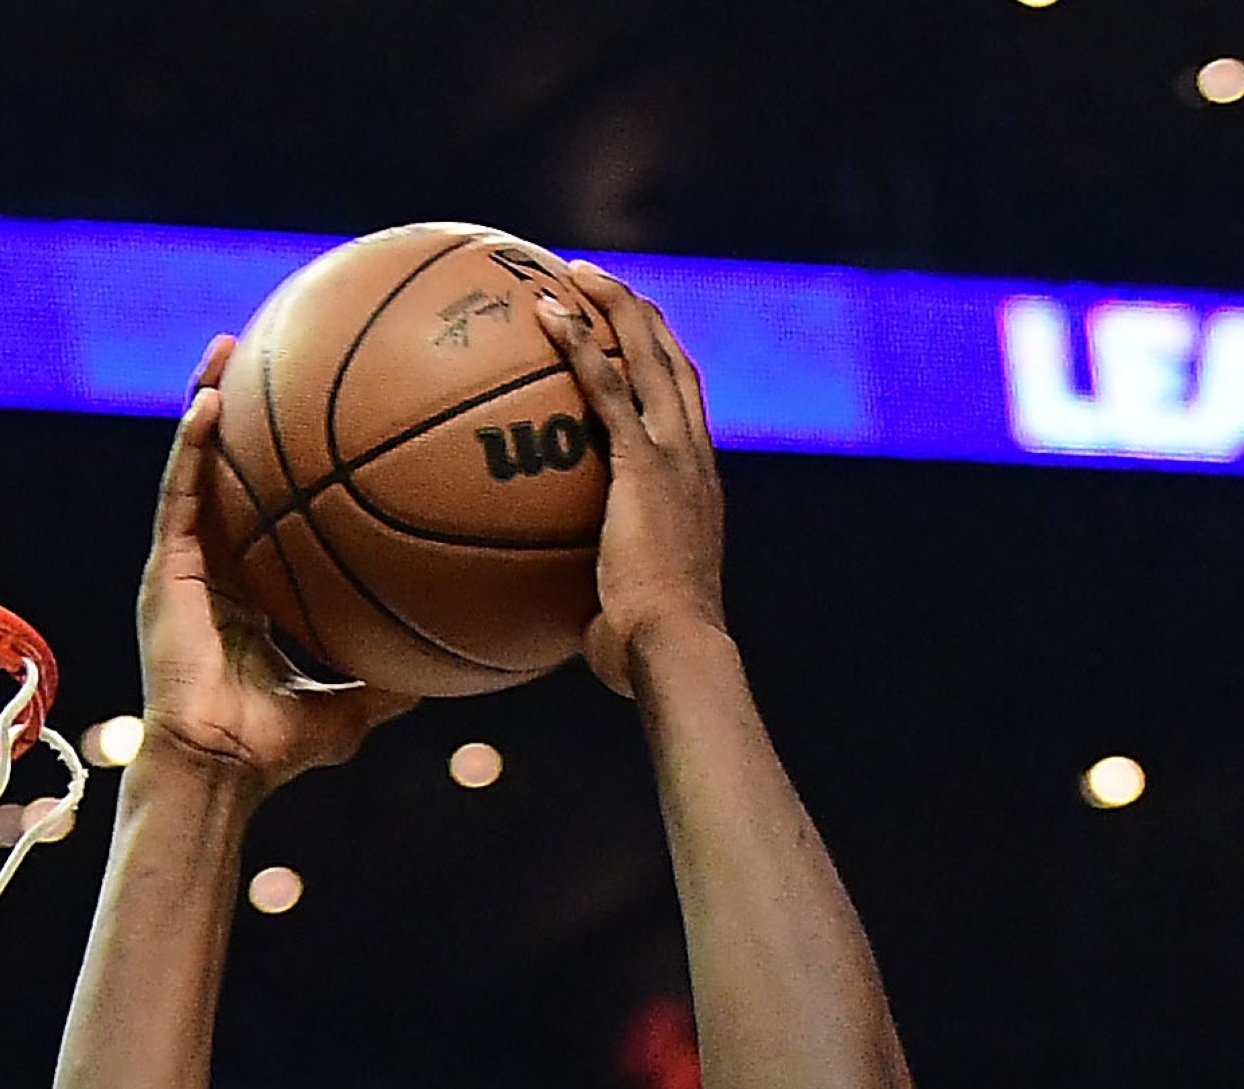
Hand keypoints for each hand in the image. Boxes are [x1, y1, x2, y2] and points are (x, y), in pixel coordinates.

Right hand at [136, 341, 412, 788]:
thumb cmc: (275, 751)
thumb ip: (395, 682)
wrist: (218, 769)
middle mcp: (215, 568)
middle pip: (228, 471)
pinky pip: (179, 495)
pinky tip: (209, 401)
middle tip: (268, 350)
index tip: (313, 417)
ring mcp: (182, 565)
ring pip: (194, 467)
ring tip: (227, 346)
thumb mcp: (355, 709)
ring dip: (207, 402)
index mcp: (251, 592)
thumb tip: (454, 667)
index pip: (266, 511)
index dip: (283, 464)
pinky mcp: (162, 570)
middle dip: (243, 409)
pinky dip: (191, 447)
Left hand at [537, 265, 726, 691]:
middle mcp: (696, 463)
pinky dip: (578, 343)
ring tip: (573, 272)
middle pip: (675, 366)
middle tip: (601, 285)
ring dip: (614, 306)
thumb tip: (561, 625)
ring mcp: (676, 459)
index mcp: (699, 495)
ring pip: (650, 357)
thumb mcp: (623, 625)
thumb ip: (597, 605)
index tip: (637, 345)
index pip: (687, 416)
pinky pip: (606, 388)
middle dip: (640, 318)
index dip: (664, 371)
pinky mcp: (645, 466)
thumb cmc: (649, 660)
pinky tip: (545, 312)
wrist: (675, 652)